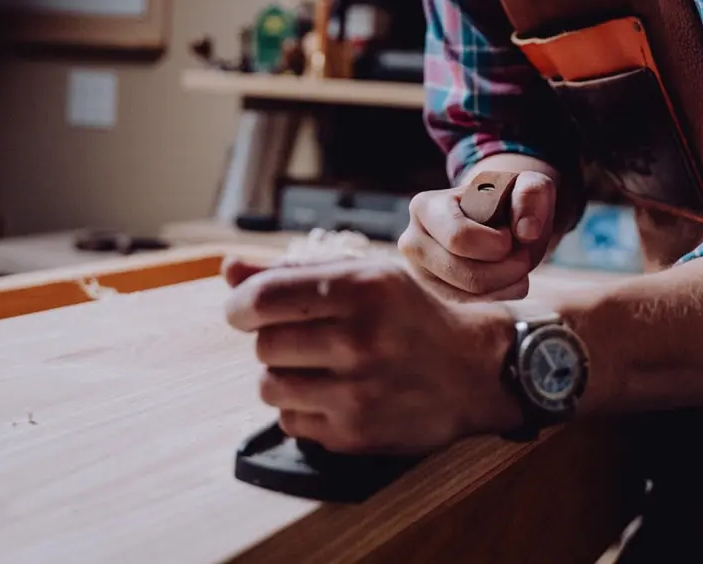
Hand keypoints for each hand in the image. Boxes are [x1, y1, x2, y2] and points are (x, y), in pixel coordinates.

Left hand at [223, 256, 518, 454]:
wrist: (475, 370)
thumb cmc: (410, 316)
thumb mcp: (363, 277)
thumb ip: (291, 272)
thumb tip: (227, 270)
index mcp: (360, 288)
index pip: (261, 298)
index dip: (240, 306)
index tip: (245, 311)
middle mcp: (359, 339)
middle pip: (263, 345)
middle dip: (274, 340)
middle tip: (306, 339)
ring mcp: (357, 392)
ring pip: (269, 386)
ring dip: (283, 376)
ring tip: (319, 367)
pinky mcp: (355, 434)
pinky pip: (290, 422)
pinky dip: (302, 409)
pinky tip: (334, 395)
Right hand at [398, 171, 557, 301]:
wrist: (496, 216)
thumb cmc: (508, 198)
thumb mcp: (526, 184)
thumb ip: (531, 194)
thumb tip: (527, 231)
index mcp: (426, 206)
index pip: (459, 238)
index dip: (497, 244)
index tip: (511, 233)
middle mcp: (413, 241)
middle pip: (464, 274)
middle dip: (506, 269)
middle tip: (524, 255)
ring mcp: (421, 270)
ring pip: (467, 294)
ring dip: (506, 283)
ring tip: (518, 263)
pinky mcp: (435, 290)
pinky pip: (470, 304)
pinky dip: (499, 294)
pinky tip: (510, 277)